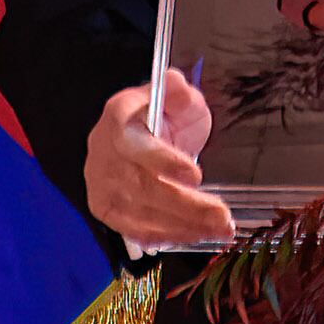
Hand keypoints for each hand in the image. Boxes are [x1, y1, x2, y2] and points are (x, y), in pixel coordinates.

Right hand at [84, 70, 227, 252]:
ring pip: (140, 214)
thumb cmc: (161, 116)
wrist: (137, 133)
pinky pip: (134, 230)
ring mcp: (101, 183)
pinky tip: (194, 236)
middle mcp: (102, 152)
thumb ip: (178, 91)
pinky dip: (166, 236)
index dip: (162, 161)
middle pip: (141, 186)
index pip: (132, 143)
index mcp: (117, 117)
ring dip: (183, 227)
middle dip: (186, 206)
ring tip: (219, 230)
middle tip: (222, 216)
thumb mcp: (175, 95)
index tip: (196, 174)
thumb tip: (176, 86)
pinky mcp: (105, 208)